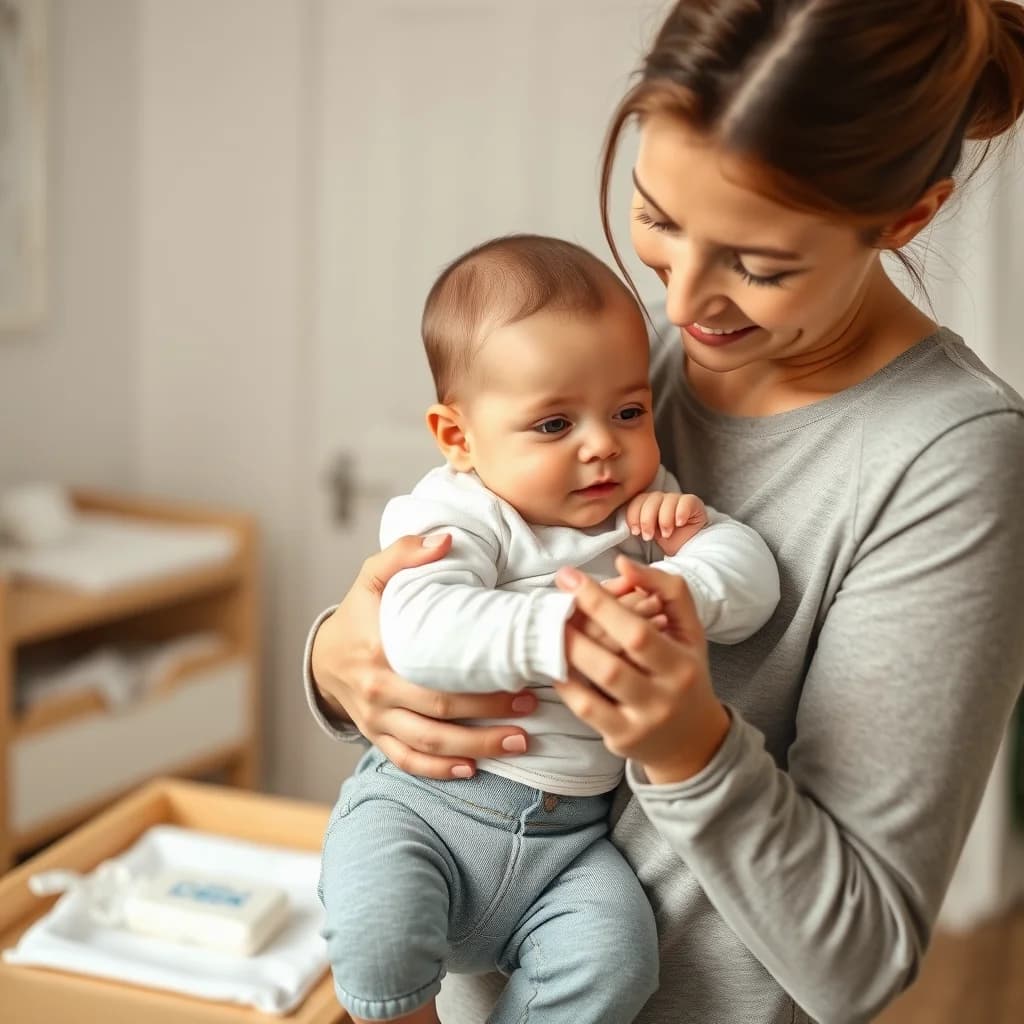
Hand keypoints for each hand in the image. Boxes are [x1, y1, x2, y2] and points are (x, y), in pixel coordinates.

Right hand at [310, 534, 537, 778]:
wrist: (323, 655)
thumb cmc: (359, 612)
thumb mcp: (372, 574)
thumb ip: (405, 553)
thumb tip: (446, 540)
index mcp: (381, 649)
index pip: (438, 672)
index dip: (483, 681)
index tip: (522, 676)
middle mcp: (379, 689)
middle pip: (441, 712)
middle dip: (491, 715)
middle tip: (531, 708)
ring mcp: (377, 718)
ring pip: (429, 742)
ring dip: (476, 748)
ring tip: (518, 743)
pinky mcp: (377, 736)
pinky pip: (407, 760)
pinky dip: (439, 770)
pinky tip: (472, 770)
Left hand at [554, 556, 730, 783]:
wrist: (693, 740)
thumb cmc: (686, 672)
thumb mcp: (690, 630)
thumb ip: (666, 589)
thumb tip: (623, 563)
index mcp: (682, 664)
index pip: (637, 631)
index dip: (600, 602)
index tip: (570, 578)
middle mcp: (664, 696)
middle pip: (614, 662)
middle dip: (577, 629)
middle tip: (552, 604)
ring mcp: (641, 721)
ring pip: (598, 684)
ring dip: (568, 653)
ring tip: (548, 629)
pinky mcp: (621, 738)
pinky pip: (586, 708)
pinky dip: (566, 683)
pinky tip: (555, 662)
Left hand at [626, 491, 707, 555]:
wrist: (687, 547)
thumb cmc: (666, 540)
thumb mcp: (647, 534)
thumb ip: (636, 528)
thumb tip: (624, 537)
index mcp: (647, 503)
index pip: (636, 501)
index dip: (634, 516)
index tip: (635, 532)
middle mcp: (661, 498)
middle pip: (651, 500)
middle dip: (647, 520)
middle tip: (649, 536)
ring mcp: (677, 499)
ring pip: (668, 500)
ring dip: (664, 520)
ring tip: (667, 534)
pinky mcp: (692, 502)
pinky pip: (685, 502)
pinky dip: (680, 513)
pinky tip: (679, 524)